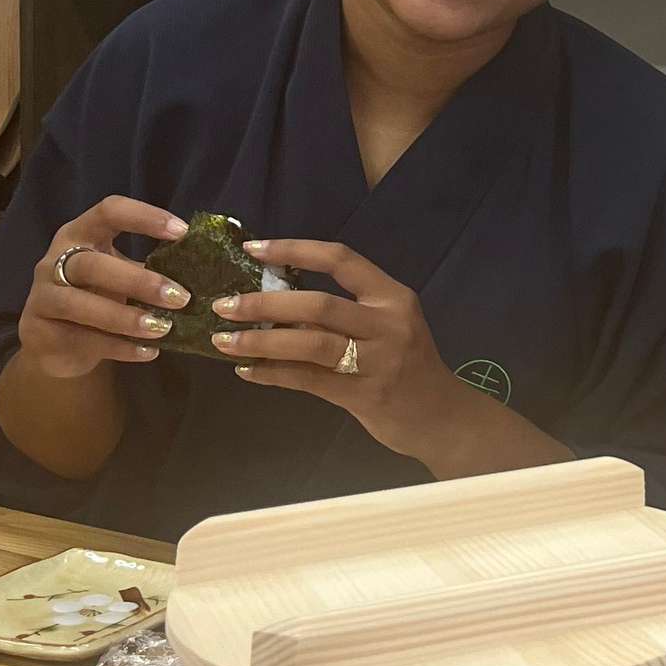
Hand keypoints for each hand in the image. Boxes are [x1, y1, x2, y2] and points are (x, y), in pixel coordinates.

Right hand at [18, 196, 192, 377]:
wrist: (57, 342)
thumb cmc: (99, 297)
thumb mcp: (122, 276)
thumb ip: (153, 269)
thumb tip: (211, 270)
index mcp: (80, 235)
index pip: (107, 212)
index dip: (143, 217)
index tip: (182, 232)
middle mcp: (55, 261)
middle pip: (91, 263)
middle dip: (138, 280)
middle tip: (181, 297)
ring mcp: (43, 297)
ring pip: (78, 304)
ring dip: (125, 317)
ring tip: (163, 328)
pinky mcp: (41, 332)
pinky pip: (82, 339)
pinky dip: (120, 347)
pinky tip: (149, 352)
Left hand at [209, 239, 474, 460]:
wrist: (441, 416)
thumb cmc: (407, 365)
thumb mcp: (387, 327)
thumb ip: (343, 312)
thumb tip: (274, 298)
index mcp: (393, 297)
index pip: (341, 260)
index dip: (293, 250)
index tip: (252, 248)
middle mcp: (388, 324)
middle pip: (318, 305)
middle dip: (264, 303)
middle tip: (225, 305)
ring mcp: (378, 361)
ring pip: (310, 343)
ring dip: (261, 341)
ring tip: (224, 340)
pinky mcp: (364, 395)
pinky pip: (307, 380)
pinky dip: (272, 373)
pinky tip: (247, 371)